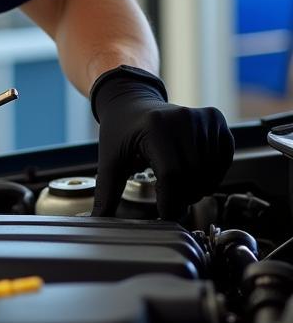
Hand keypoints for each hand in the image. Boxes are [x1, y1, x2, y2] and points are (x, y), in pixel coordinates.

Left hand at [90, 65, 233, 218]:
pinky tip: (194, 174)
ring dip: (198, 189)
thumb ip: (107, 191)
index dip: (170, 201)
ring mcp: (202, 117)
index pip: (172, 174)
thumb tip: (98, 221)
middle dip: (183, 198)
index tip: (166, 217)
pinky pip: (223, 160)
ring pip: (210, 171)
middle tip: (170, 202)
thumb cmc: (121, 130)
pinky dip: (213, 175)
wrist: (132, 102)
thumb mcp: (110, 158)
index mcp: (155, 126)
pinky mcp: (216, 119)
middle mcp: (183, 118)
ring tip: (179, 186)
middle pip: (193, 176)